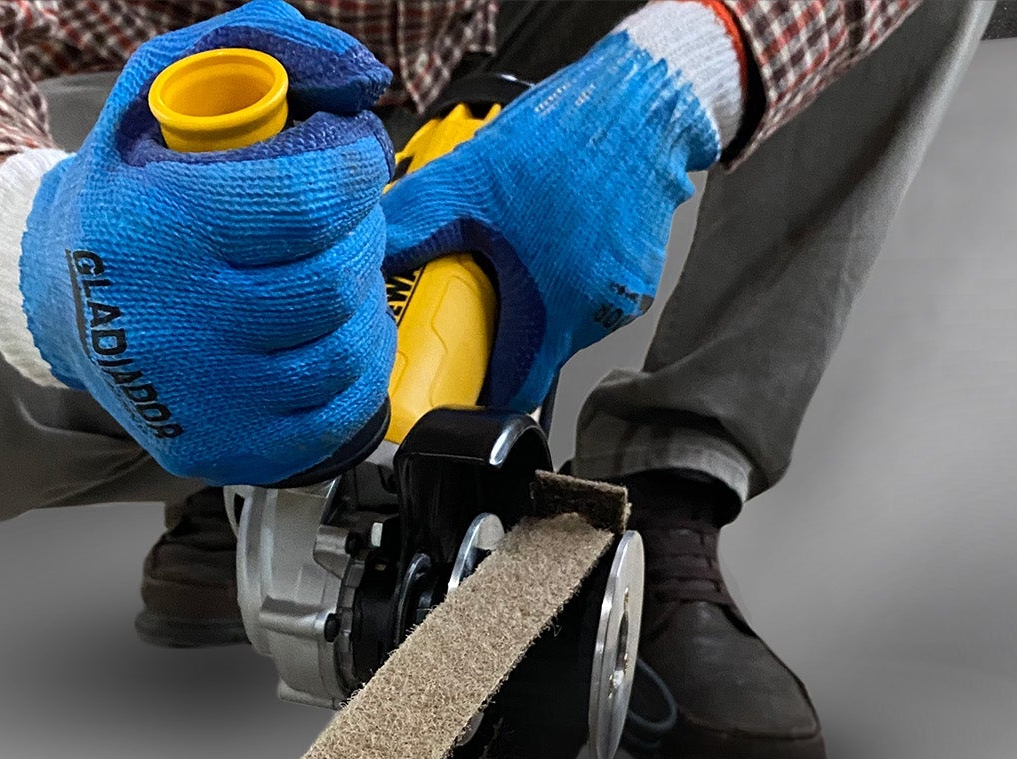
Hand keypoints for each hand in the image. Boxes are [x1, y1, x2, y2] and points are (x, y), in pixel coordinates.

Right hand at [0, 0, 395, 485]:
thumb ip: (259, 47)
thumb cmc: (126, 195)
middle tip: (346, 216)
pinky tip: (337, 331)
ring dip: (364, 301)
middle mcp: (174, 326)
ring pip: (343, 350)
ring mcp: (201, 401)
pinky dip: (359, 368)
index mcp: (158, 230)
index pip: (309, 200)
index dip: (358, 168)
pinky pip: (337, 414)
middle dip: (361, 233)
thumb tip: (360, 76)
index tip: (358, 155)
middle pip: (333, 279)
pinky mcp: (224, 450)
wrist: (60, 302)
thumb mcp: (160, 89)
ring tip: (339, 271)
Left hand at [382, 1, 745, 412]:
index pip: (513, 393)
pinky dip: (565, 272)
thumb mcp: (471, 182)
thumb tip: (369, 250)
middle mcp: (591, 319)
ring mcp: (621, 299)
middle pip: (535, 353)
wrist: (647, 106)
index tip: (458, 384)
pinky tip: (551, 230)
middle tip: (474, 295)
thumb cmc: (570, 143)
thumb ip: (415, 225)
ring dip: (534, 298)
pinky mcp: (638, 273)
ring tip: (516, 249)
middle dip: (501, 331)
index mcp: (550, 315)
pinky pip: (589, 291)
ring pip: (562, 320)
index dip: (481, 394)